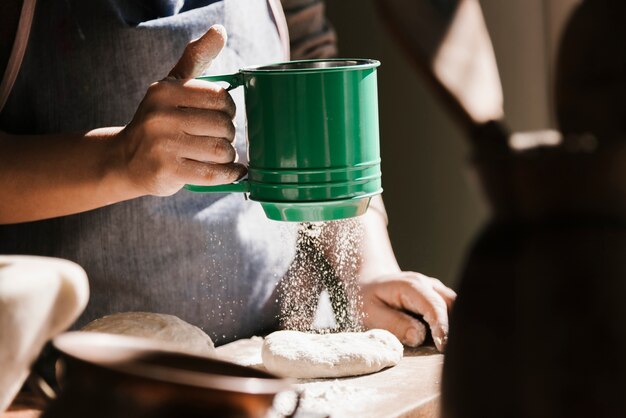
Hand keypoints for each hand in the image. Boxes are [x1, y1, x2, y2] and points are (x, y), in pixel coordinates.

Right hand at [117, 25, 245, 195]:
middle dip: (228, 133)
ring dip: (228, 155)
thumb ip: (195, 58)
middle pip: (223, 125)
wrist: (125, 159)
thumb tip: (220, 31)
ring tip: (220, 154)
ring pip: (221, 150)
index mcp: (165, 91)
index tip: (222, 115)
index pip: (219, 96)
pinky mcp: (168, 171)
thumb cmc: (158, 120)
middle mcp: (161, 116)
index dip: (228, 108)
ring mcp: (163, 145)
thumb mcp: (171, 86)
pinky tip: (233, 171)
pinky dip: (230, 174)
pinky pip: (213, 173)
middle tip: (220, 137)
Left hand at [361, 272, 455, 351]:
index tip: (443, 346)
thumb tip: (418, 336)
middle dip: (454, 327)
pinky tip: (447, 341)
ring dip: (456, 326)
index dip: (442, 326)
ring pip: (457, 307)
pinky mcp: (439, 298)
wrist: (371, 283)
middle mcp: (428, 284)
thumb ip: (394, 324)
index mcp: (412, 286)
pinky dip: (453, 325)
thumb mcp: (371, 312)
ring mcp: (436, 290)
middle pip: (453, 305)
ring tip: (450, 348)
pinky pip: (453, 311)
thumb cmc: (369, 299)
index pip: (434, 305)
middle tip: (450, 351)